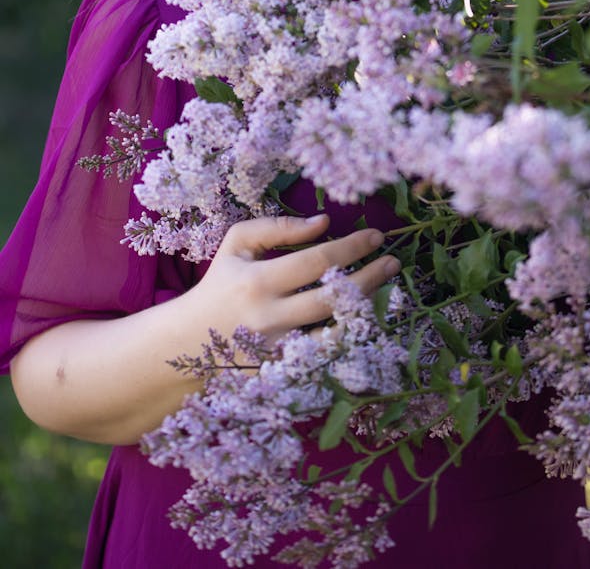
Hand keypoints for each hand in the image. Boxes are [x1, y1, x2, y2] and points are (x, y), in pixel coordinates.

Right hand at [190, 213, 399, 344]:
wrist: (189, 342)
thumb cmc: (220, 283)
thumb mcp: (237, 244)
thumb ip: (277, 227)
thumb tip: (323, 222)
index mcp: (258, 281)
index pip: (317, 261)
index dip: (352, 247)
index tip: (376, 235)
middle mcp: (269, 318)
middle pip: (332, 299)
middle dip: (369, 277)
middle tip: (392, 260)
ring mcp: (277, 351)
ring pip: (334, 334)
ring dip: (367, 310)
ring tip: (388, 288)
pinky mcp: (281, 374)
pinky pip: (325, 358)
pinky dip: (349, 338)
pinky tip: (366, 318)